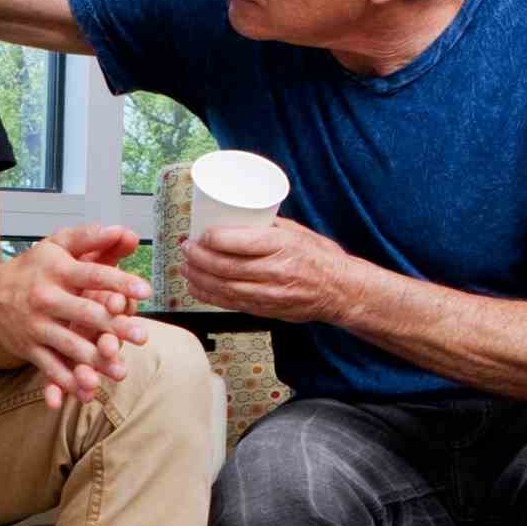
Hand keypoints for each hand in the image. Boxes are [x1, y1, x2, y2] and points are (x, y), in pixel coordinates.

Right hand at [0, 224, 153, 408]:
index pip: (92, 275)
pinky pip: (50, 369)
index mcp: (57, 270)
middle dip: (114, 326)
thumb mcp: (57, 245)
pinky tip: (88, 393)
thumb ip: (91, 237)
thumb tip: (126, 232)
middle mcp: (45, 298)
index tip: (145, 290)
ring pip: (70, 346)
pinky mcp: (29, 349)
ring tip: (120, 371)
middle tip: (141, 335)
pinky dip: (68, 384)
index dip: (119, 282)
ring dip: (96, 361)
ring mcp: (36, 326)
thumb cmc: (31, 268)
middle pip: (85, 314)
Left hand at [178, 217, 350, 322]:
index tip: (198, 233)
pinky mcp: (265, 309)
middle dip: (197, 258)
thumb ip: (266, 226)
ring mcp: (269, 294)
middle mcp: (274, 271)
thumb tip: (233, 216)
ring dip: (198, 278)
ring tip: (185, 267)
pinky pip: (231, 304)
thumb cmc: (319, 256)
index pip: (237, 243)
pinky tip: (196, 288)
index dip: (211, 239)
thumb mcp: (296, 232)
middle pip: (224, 267)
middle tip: (186, 248)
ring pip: (223, 288)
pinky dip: (209, 296)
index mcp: (281, 245)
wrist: (341, 290)